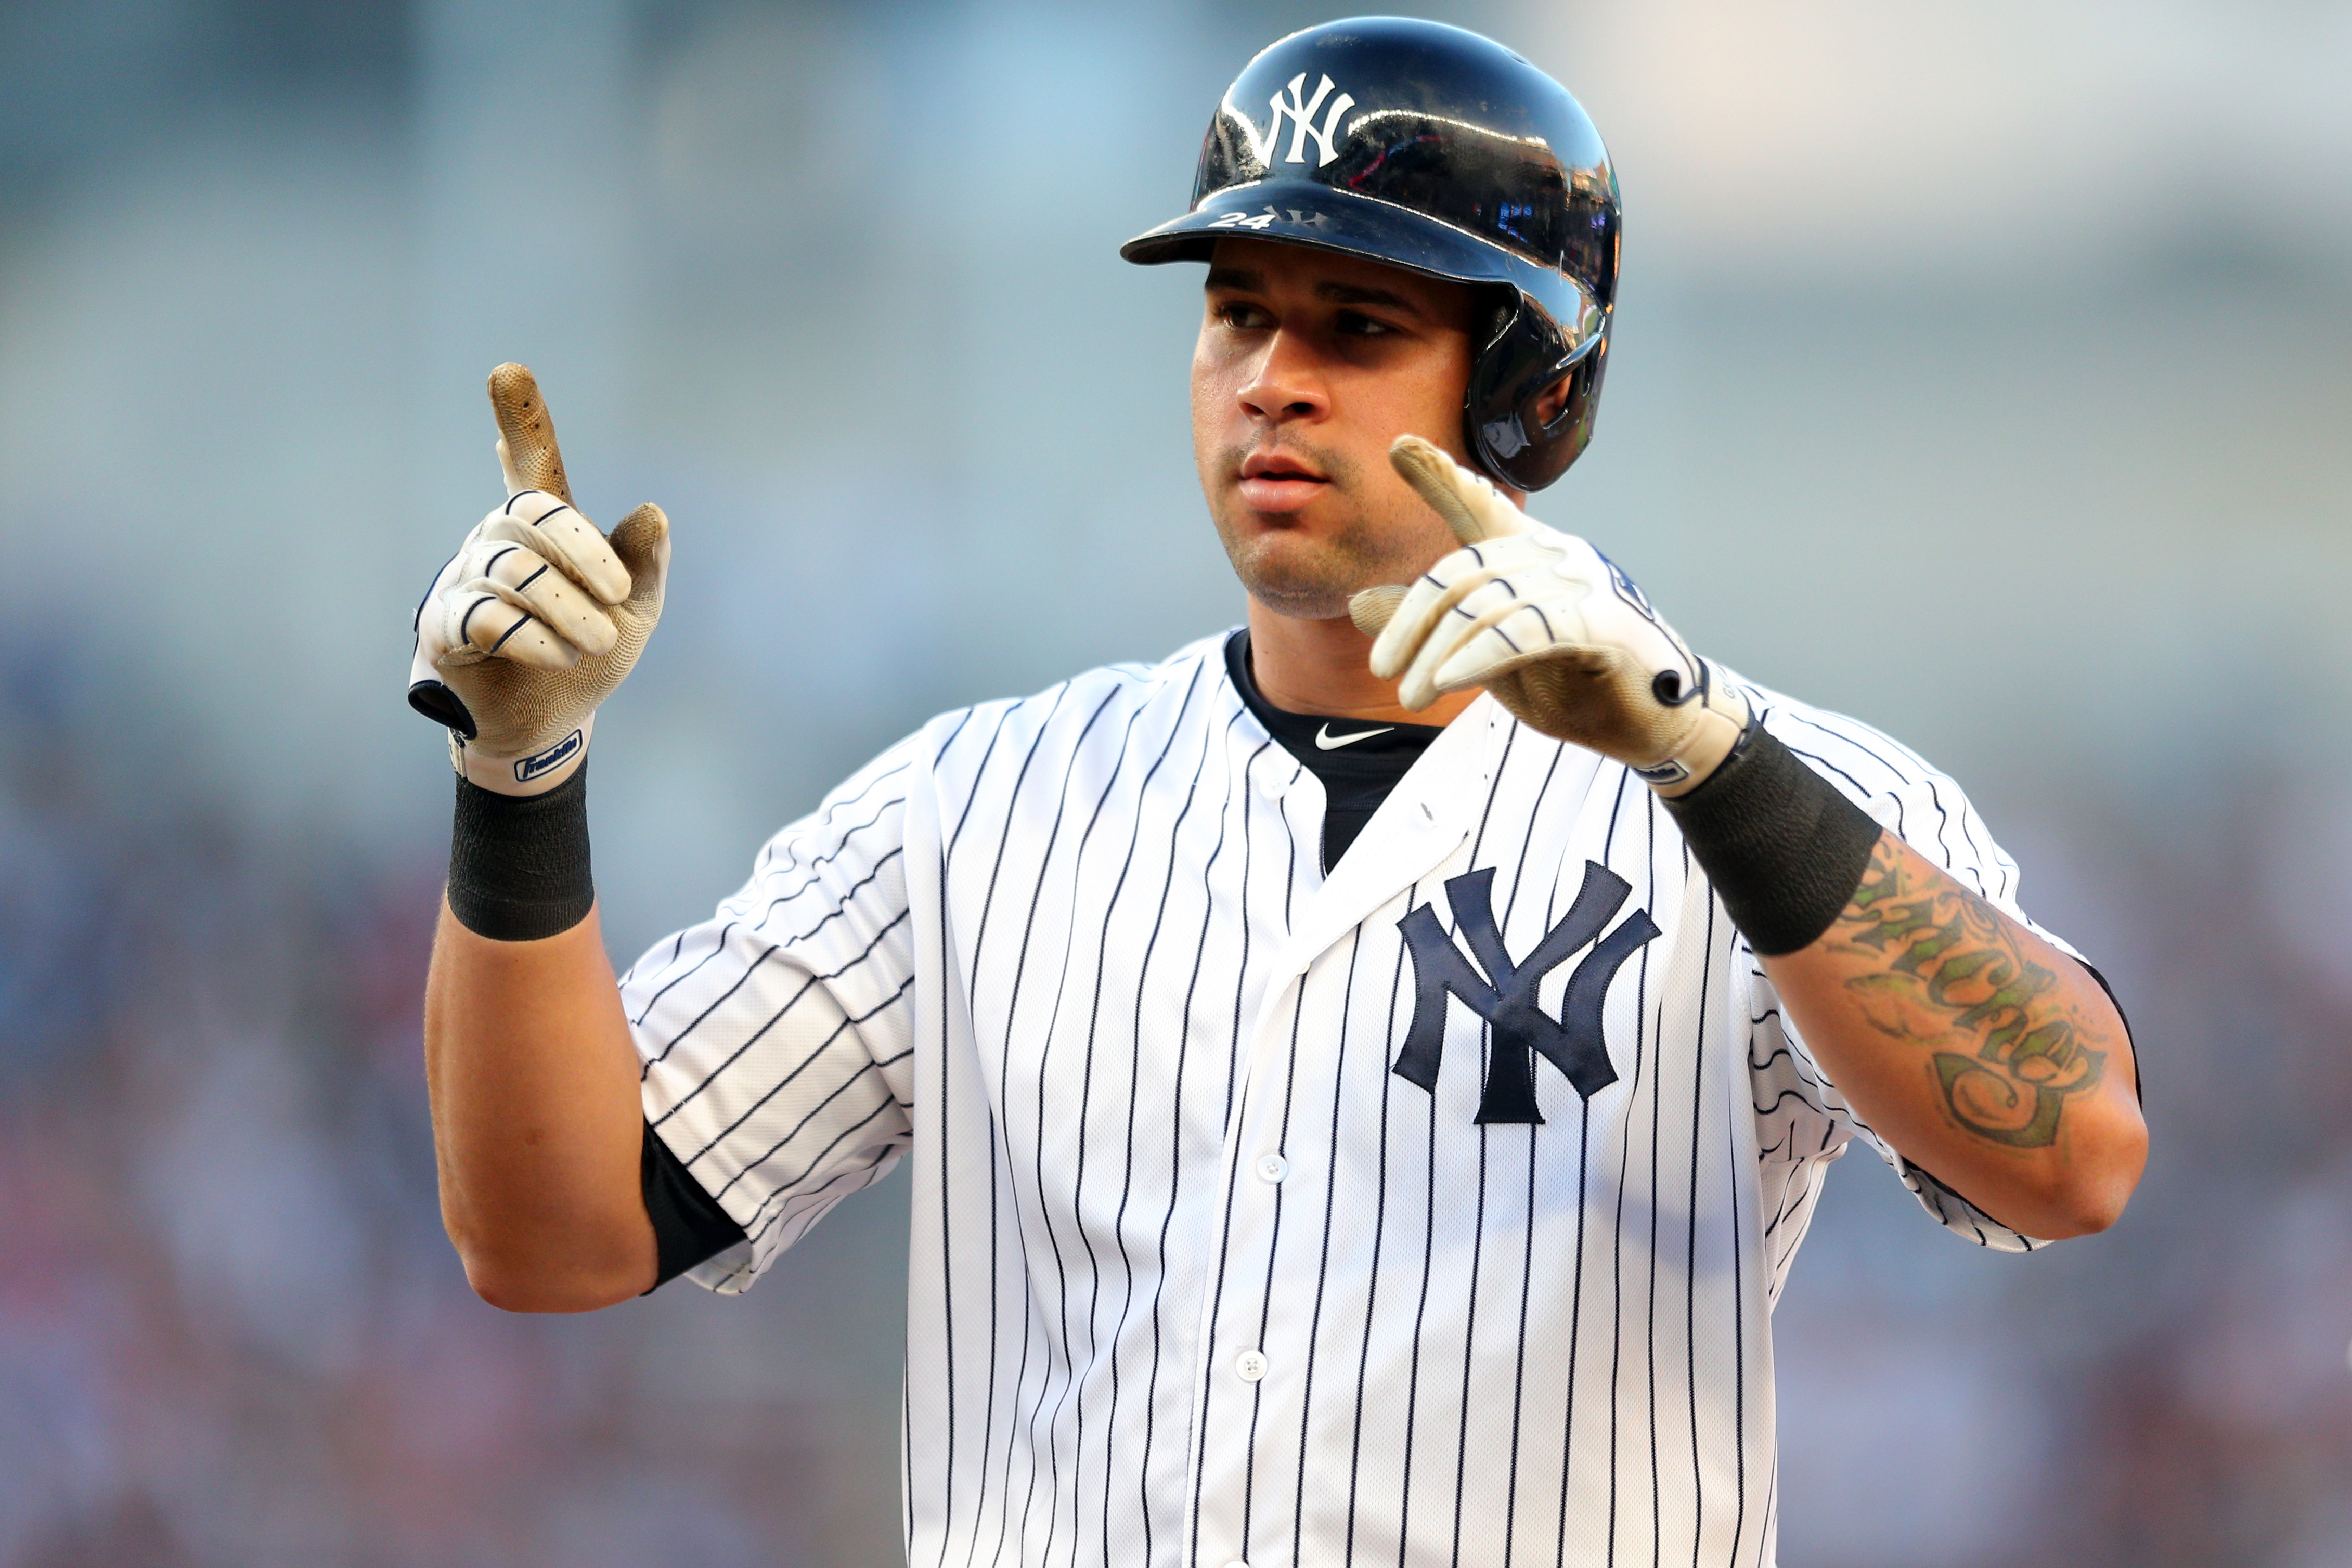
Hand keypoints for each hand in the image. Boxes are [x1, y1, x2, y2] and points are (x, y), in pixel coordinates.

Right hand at [408, 364, 669, 794]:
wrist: (550, 723)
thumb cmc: (591, 655)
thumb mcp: (637, 612)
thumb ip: (645, 564)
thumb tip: (653, 512)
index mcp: (547, 527)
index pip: (533, 462)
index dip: (521, 419)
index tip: (508, 371)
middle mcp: (499, 538)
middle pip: (532, 514)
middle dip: (585, 555)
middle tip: (620, 600)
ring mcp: (466, 577)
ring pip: (515, 570)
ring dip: (568, 610)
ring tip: (594, 643)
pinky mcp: (444, 624)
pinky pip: (485, 616)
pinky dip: (532, 638)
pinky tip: (557, 655)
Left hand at [1348, 435, 1747, 794]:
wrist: (1652, 725)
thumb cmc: (1572, 684)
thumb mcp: (1484, 658)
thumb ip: (1431, 627)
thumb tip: (1358, 604)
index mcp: (1527, 555)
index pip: (1478, 506)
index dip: (1439, 477)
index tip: (1399, 447)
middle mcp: (1554, 556)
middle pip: (1461, 570)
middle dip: (1411, 619)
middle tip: (1381, 669)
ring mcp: (1581, 585)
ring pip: (1487, 603)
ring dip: (1438, 652)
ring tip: (1409, 696)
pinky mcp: (1601, 624)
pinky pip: (1525, 630)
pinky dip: (1480, 654)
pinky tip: (1447, 679)